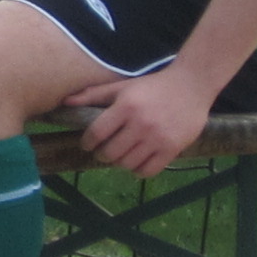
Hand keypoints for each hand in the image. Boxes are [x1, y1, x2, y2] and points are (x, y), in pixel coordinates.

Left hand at [64, 65, 215, 175]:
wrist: (191, 85)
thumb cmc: (153, 86)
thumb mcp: (123, 87)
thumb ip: (94, 95)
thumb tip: (65, 102)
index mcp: (126, 107)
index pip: (96, 133)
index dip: (87, 142)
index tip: (88, 144)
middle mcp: (140, 124)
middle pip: (110, 153)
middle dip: (102, 154)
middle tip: (104, 151)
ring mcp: (157, 138)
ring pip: (127, 164)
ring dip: (119, 163)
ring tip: (120, 155)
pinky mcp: (172, 148)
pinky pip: (147, 171)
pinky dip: (138, 170)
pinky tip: (137, 161)